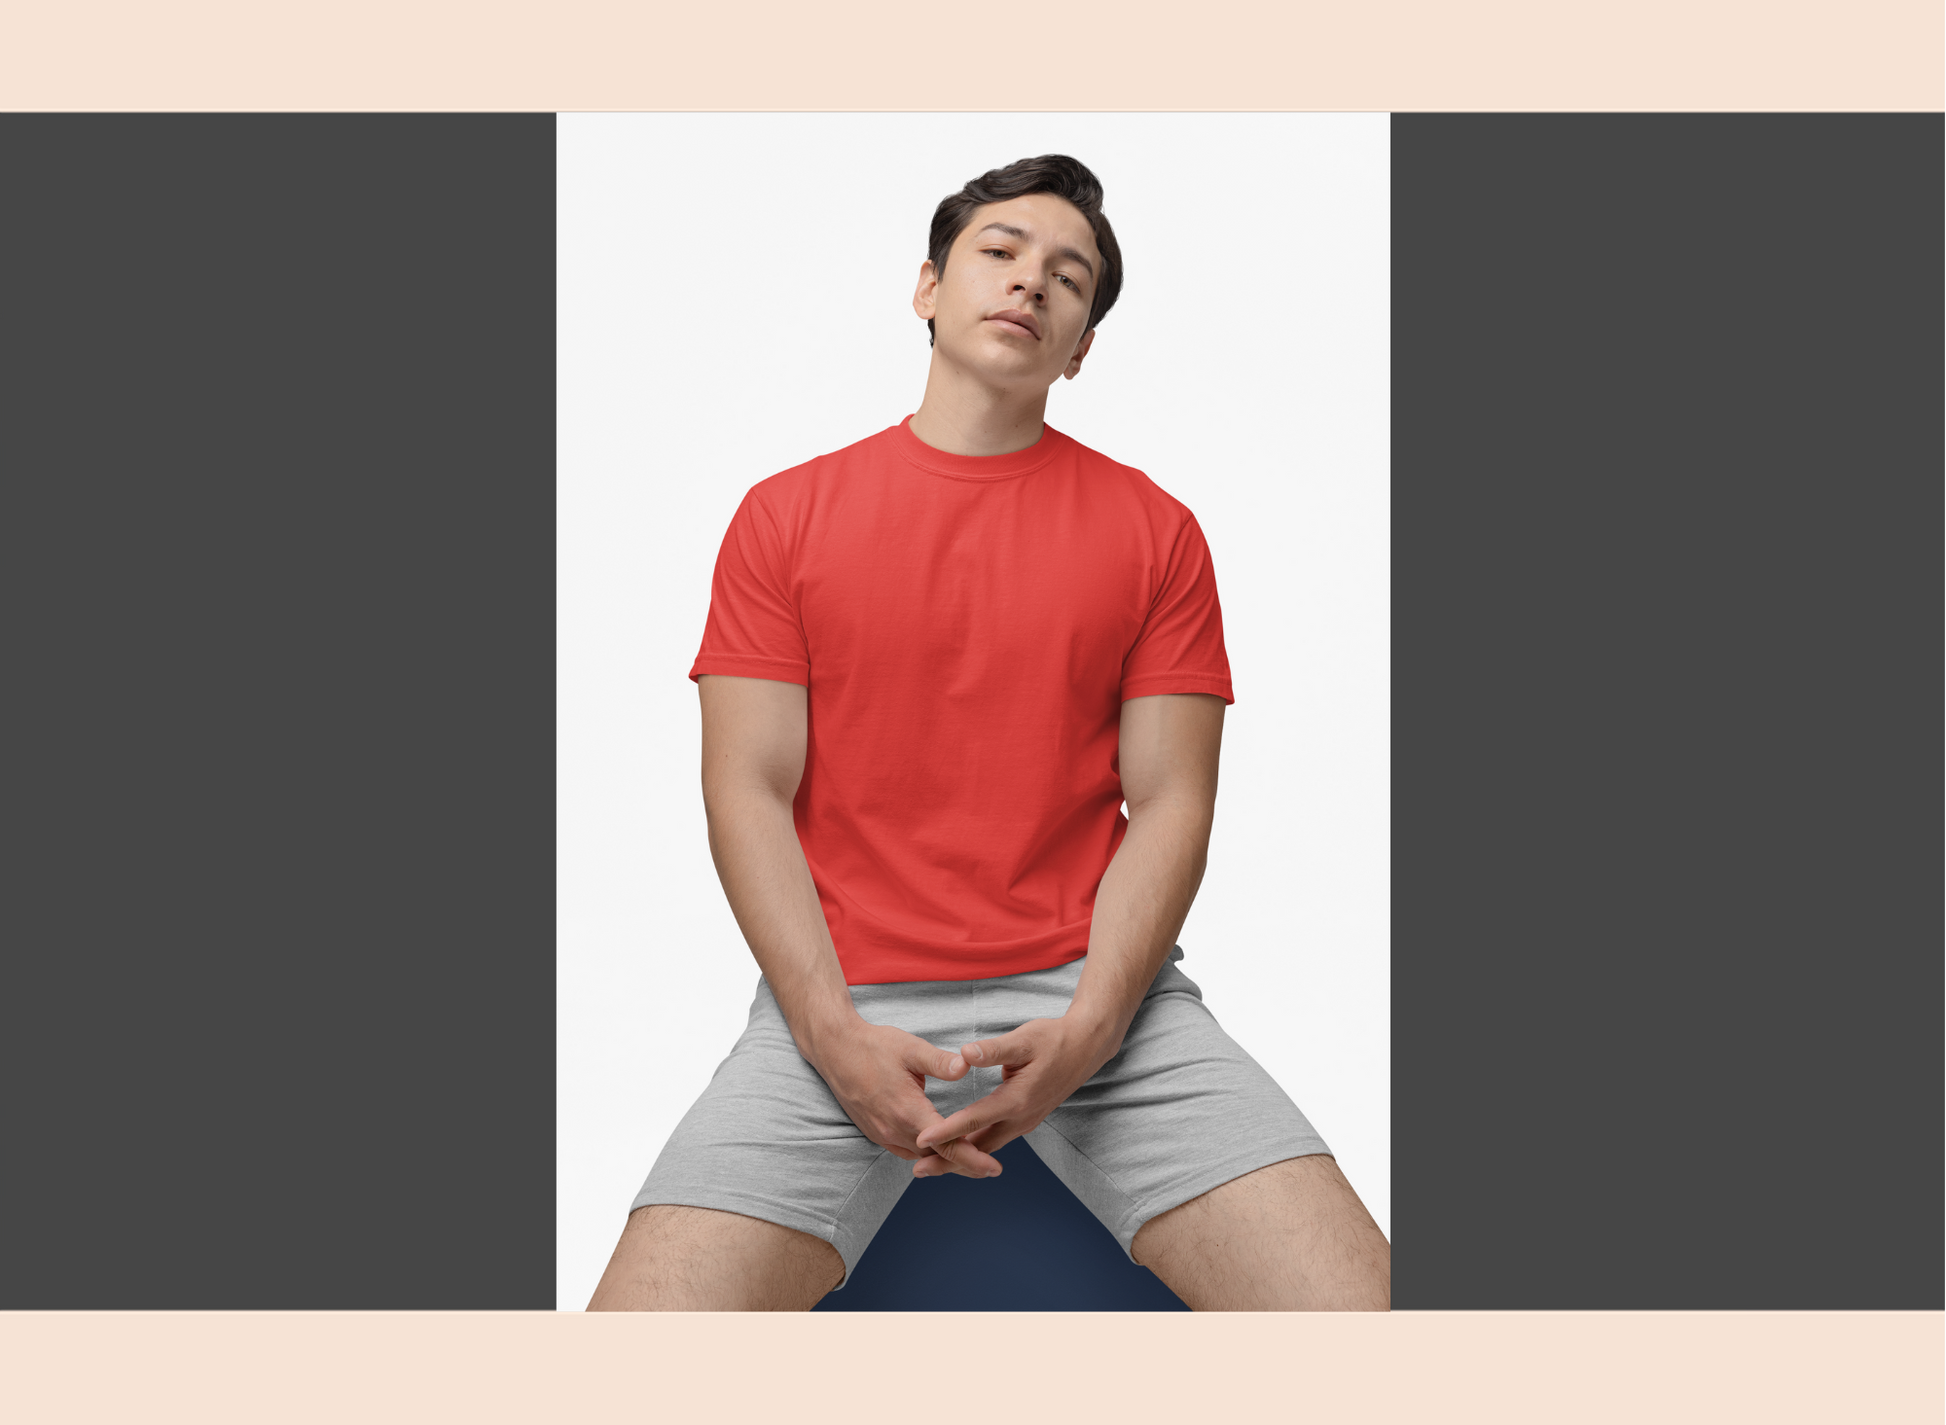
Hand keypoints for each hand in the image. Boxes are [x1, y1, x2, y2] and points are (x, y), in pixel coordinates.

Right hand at [806, 1019, 1004, 1178]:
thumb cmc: (873, 1046)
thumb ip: (940, 1062)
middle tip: (991, 1168)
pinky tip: (936, 1148)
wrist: (835, 1050)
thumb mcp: (910, 1049)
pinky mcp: (875, 1131)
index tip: (994, 1168)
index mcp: (908, 1110)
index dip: (973, 1159)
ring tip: (969, 1160)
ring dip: (943, 1159)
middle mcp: (894, 1129)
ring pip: (920, 1156)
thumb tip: (966, 1067)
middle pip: (936, 1156)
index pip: (947, 1145)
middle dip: (965, 1163)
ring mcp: (882, 1133)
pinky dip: (924, 1153)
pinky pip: (904, 1150)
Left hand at [910, 1016, 1119, 1178]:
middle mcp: (1021, 1118)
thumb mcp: (1023, 1039)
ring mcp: (1025, 1122)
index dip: (946, 1131)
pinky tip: (962, 1151)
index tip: (922, 1139)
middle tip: (919, 1170)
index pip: (974, 1120)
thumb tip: (964, 1053)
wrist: (1085, 1048)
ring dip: (961, 1159)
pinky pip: (996, 1141)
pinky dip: (976, 1150)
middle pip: (979, 1147)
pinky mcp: (1026, 1119)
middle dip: (949, 1159)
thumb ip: (993, 1050)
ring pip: (988, 1148)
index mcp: (1017, 1099)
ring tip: (933, 1166)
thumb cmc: (1053, 1040)